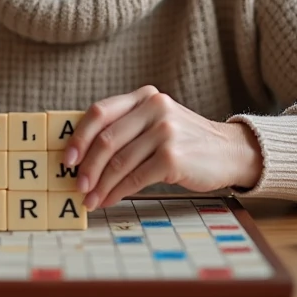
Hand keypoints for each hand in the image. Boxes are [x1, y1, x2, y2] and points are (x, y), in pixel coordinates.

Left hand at [63, 86, 262, 210]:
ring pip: (119, 162)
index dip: (78, 136)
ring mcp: (165, 131)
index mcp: (145, 96)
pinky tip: (110, 199)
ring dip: (100, 185)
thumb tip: (84, 155)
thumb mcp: (158, 121)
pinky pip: (135, 178)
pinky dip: (118, 191)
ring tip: (91, 199)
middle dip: (87, 167)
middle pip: (106, 139)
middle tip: (76, 186)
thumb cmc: (187, 141)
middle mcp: (154, 108)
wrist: (230, 152)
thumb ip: (128, 127)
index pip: (100, 111)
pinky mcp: (172, 156)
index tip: (67, 159)